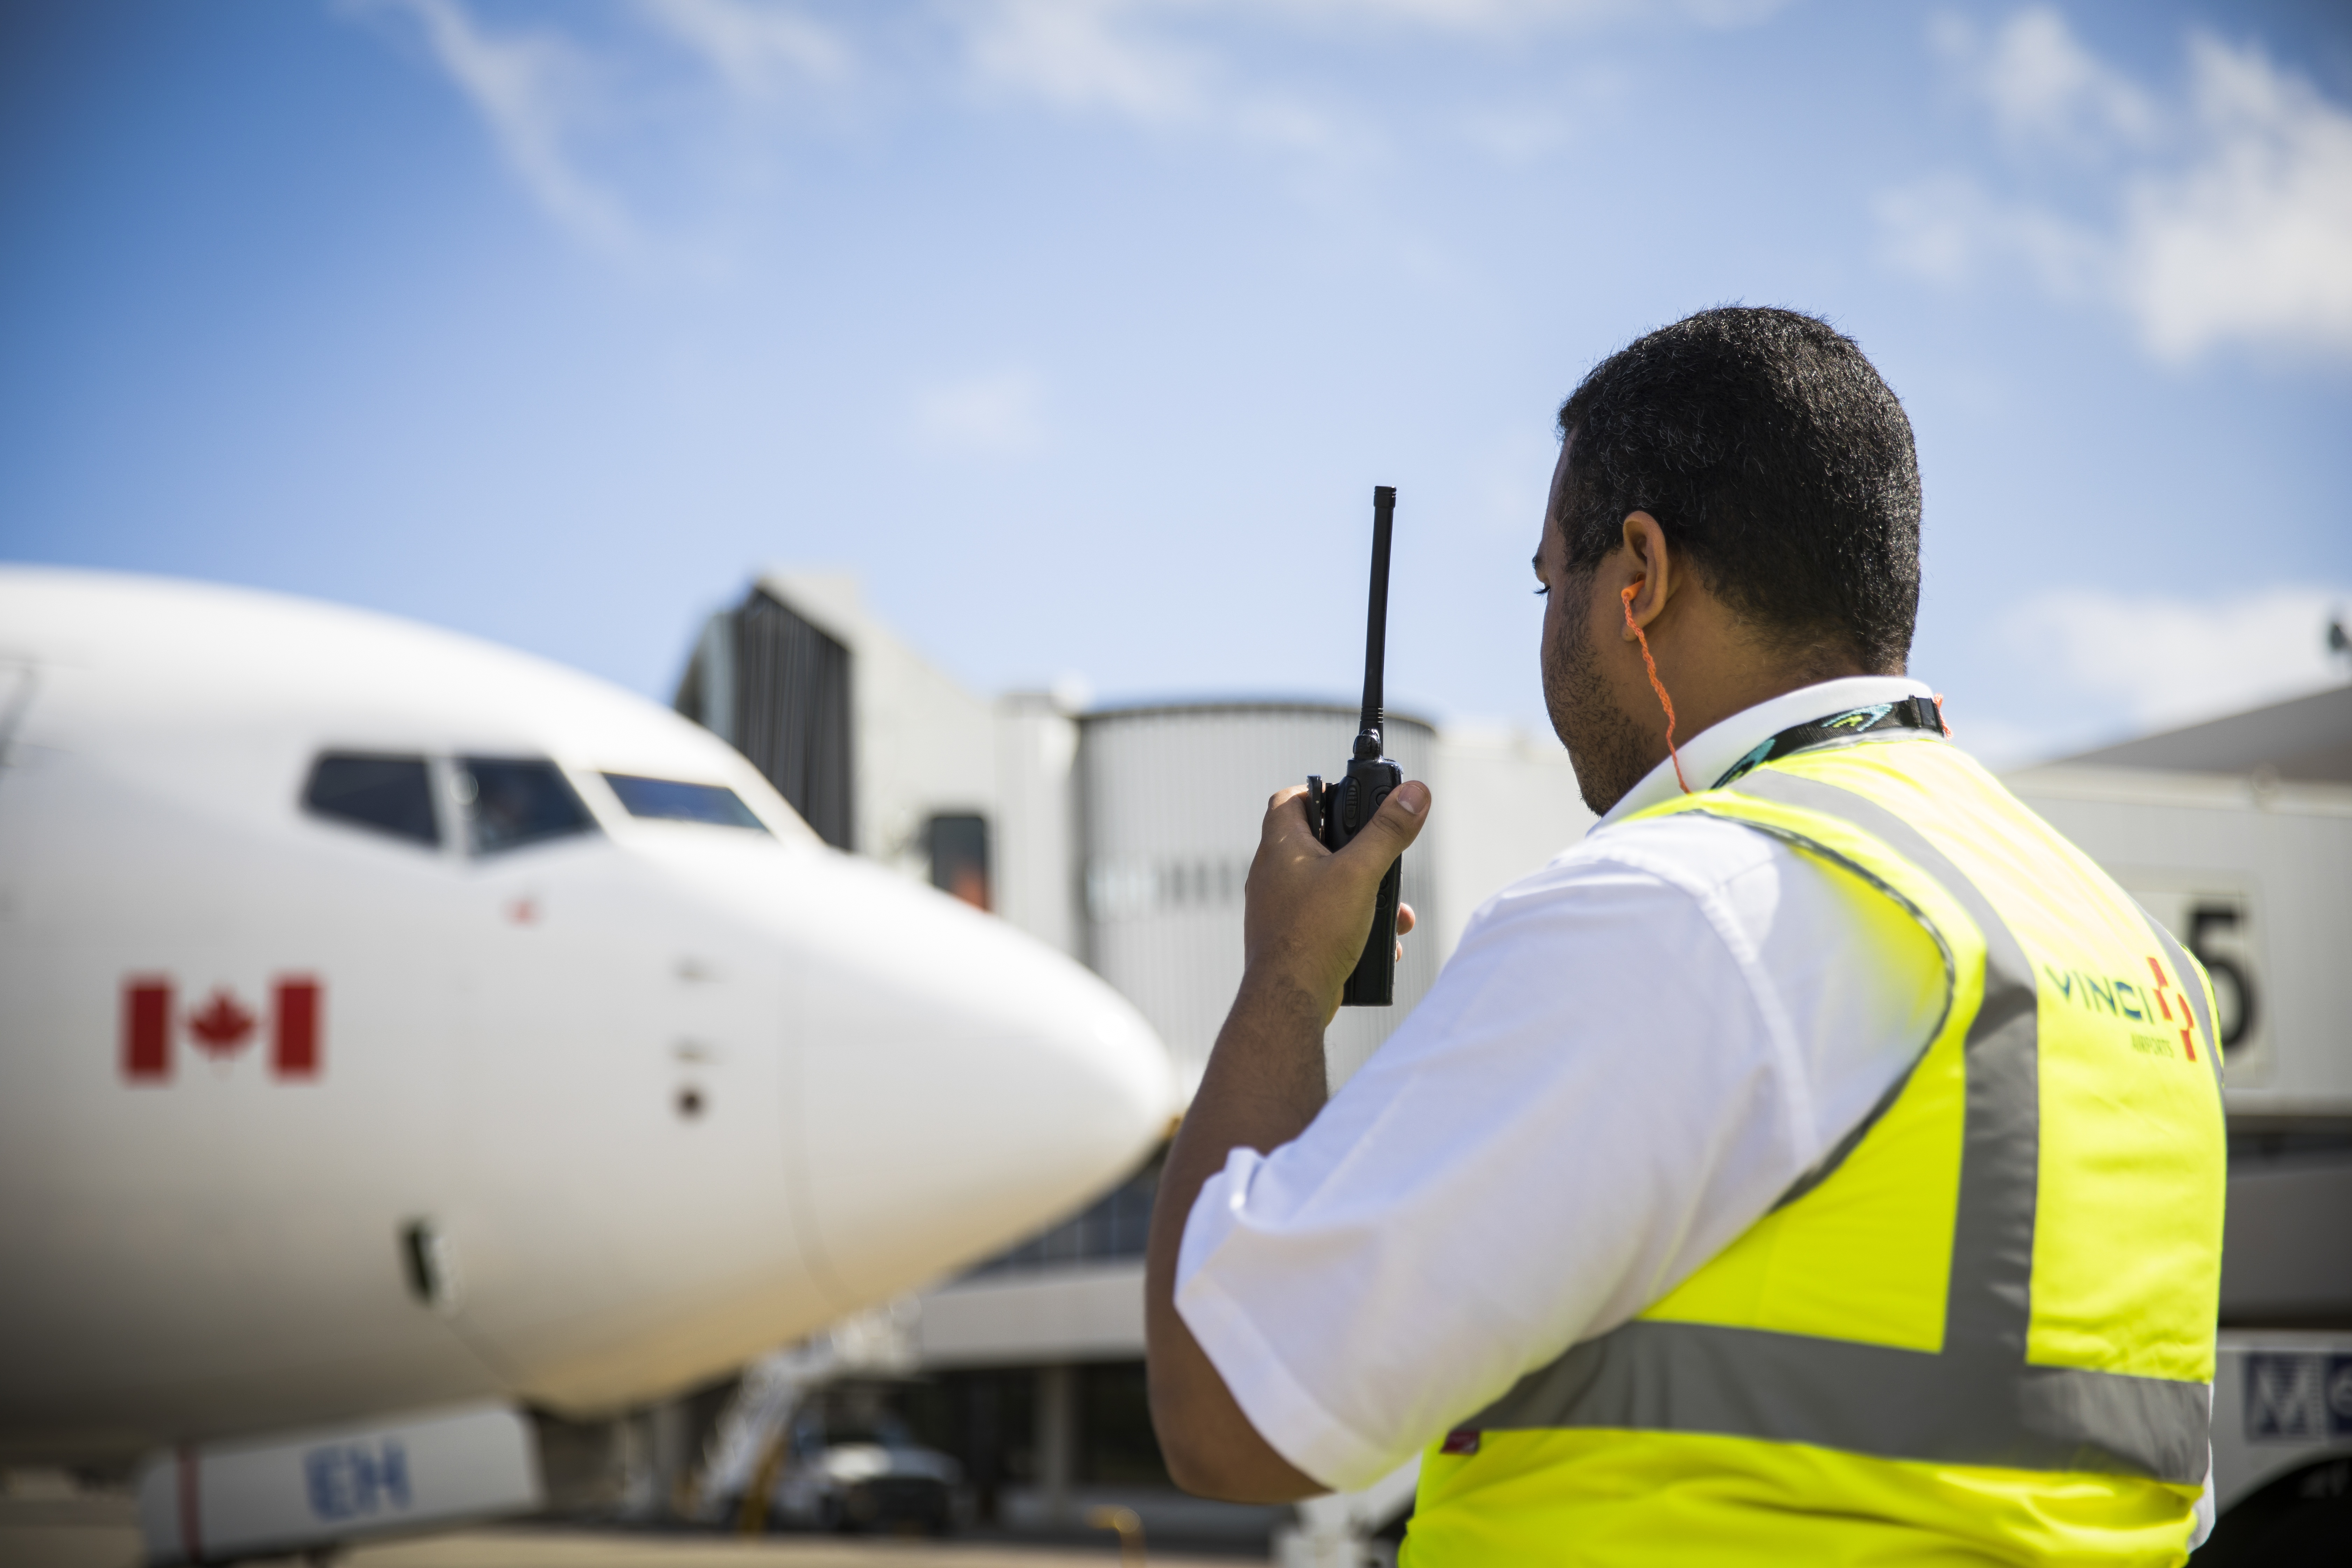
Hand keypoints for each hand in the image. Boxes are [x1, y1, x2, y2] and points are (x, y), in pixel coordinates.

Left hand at [1242, 781, 1430, 1022]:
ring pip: (1329, 885)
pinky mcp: (1292, 937)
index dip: (1319, 791)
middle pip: (1318, 843)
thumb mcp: (1360, 873)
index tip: (1351, 799)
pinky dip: (1355, 924)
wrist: (1289, 1000)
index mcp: (1280, 847)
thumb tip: (1415, 792)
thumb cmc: (1314, 932)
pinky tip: (1382, 942)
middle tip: (1386, 858)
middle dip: (1362, 852)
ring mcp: (1279, 907)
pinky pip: (1327, 919)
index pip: (1290, 799)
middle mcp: (1273, 873)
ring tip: (1397, 912)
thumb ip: (1388, 831)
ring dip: (1367, 894)